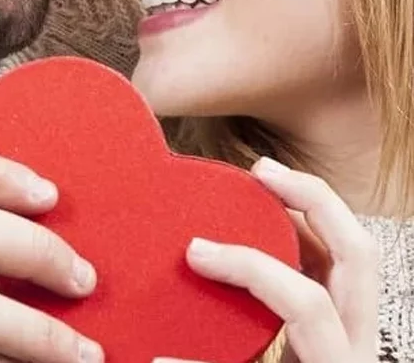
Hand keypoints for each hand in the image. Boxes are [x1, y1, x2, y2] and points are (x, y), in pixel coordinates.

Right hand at [152, 157, 379, 362]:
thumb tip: (156, 358)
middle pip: (357, 255)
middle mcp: (360, 348)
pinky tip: (274, 229)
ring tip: (271, 183)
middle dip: (311, 201)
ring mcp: (362, 340)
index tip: (195, 254)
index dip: (248, 269)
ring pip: (357, 257)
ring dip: (316, 211)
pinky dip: (309, 241)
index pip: (302, 302)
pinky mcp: (350, 338)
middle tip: (260, 174)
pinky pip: (339, 274)